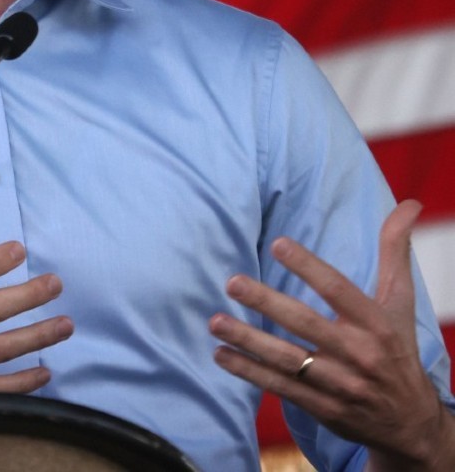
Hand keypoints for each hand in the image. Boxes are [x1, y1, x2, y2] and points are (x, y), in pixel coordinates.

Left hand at [211, 201, 454, 470]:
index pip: (339, 289)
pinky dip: (249, 372)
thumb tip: (409, 203)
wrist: (410, 421)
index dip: (310, 267)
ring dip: (248, 340)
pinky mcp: (323, 407)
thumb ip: (395, 253)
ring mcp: (340, 383)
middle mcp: (358, 353)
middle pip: (307, 324)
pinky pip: (280, 387)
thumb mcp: (401, 303)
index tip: (278, 243)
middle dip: (267, 302)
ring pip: (288, 359)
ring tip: (214, 321)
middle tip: (231, 282)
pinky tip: (220, 355)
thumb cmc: (397, 349)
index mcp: (376, 323)